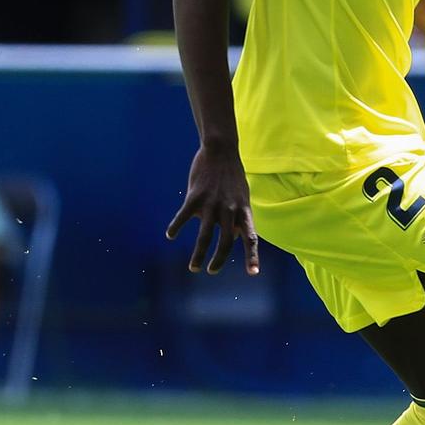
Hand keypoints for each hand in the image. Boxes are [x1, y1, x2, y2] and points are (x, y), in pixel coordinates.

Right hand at [166, 143, 258, 273]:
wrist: (221, 150)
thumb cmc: (232, 176)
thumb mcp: (243, 196)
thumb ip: (240, 216)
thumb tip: (236, 235)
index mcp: (243, 210)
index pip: (250, 237)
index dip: (252, 256)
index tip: (253, 273)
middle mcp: (230, 210)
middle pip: (225, 242)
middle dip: (218, 260)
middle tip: (212, 271)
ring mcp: (212, 203)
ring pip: (205, 236)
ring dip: (199, 254)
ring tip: (194, 267)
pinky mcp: (195, 197)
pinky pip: (184, 217)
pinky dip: (176, 227)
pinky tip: (170, 235)